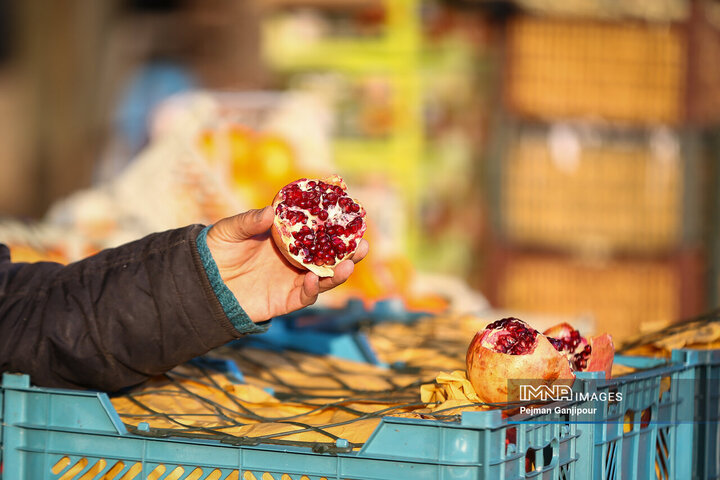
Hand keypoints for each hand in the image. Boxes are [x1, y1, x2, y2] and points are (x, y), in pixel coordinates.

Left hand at [205, 206, 368, 321]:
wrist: (202, 283)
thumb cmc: (217, 250)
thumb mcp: (231, 230)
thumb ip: (250, 221)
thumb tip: (270, 212)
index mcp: (288, 236)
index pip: (316, 225)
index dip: (333, 215)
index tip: (348, 203)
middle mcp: (296, 258)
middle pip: (330, 253)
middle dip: (350, 249)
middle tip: (364, 242)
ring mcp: (293, 279)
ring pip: (325, 276)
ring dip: (340, 271)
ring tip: (350, 263)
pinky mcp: (285, 300)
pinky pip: (305, 296)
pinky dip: (313, 288)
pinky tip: (315, 278)